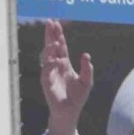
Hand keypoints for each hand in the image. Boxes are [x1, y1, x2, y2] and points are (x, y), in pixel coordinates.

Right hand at [40, 19, 98, 134]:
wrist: (70, 111)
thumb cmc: (77, 97)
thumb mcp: (87, 82)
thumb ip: (87, 69)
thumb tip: (86, 55)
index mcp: (65, 63)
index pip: (61, 46)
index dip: (58, 35)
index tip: (57, 23)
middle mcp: (55, 66)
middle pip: (51, 46)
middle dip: (50, 34)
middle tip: (50, 22)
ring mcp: (50, 73)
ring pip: (46, 56)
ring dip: (49, 48)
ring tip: (55, 42)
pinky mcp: (46, 82)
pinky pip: (46, 70)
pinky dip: (50, 64)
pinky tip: (56, 60)